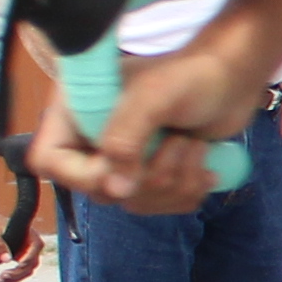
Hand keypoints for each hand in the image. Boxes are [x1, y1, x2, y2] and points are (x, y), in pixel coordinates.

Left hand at [0, 164, 48, 280]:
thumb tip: (5, 259)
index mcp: (30, 235)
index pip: (34, 254)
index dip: (24, 264)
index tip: (10, 268)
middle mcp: (32, 243)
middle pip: (32, 264)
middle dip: (19, 273)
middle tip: (1, 278)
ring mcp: (27, 249)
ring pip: (28, 268)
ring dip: (16, 276)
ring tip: (0, 279)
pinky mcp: (21, 254)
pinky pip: (21, 268)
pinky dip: (13, 274)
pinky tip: (1, 277)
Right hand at [49, 23, 269, 212]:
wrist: (231, 79)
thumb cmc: (190, 76)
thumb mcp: (152, 98)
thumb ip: (126, 139)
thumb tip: (116, 189)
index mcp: (75, 112)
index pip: (50, 161)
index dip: (85, 174)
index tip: (125, 166)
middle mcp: (92, 139)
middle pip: (98, 190)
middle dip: (148, 174)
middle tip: (177, 140)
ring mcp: (123, 159)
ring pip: (134, 202)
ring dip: (175, 180)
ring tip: (191, 143)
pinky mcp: (152, 175)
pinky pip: (160, 206)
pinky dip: (187, 191)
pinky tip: (202, 163)